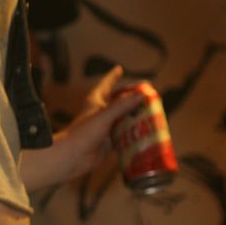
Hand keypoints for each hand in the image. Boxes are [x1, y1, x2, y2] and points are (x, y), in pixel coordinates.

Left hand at [20, 66, 143, 190]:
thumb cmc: (84, 132)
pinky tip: (146, 133)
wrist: (73, 156)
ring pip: (124, 119)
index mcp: (96, 101)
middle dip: (133, 99)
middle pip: (120, 102)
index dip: (113, 76)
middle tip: (149, 95)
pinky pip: (125, 136)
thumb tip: (141, 95)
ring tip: (153, 113)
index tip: (119, 68)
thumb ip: (122, 106)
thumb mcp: (104, 115)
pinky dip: (134, 134)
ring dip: (136, 117)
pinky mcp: (110, 141)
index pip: (106, 84)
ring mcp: (106, 127)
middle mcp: (102, 112)